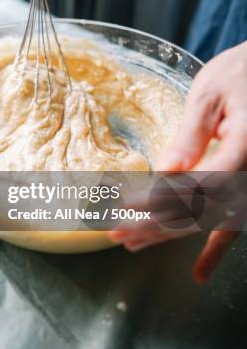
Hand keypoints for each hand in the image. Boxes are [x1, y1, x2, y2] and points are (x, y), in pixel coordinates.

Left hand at [108, 41, 246, 282]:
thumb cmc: (240, 74)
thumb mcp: (210, 97)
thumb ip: (190, 137)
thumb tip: (164, 172)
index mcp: (243, 149)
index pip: (196, 186)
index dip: (159, 200)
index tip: (126, 206)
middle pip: (198, 211)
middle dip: (153, 224)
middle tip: (115, 232)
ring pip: (208, 222)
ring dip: (169, 234)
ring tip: (131, 243)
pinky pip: (232, 227)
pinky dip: (215, 252)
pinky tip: (198, 274)